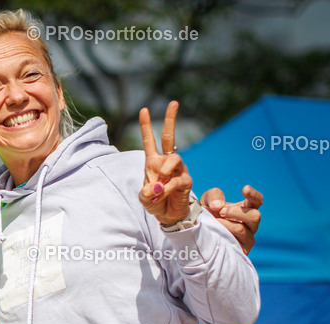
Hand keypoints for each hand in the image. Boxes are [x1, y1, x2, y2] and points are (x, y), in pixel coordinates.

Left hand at [139, 101, 192, 224]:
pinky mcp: (185, 181)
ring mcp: (178, 170)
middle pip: (170, 137)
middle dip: (171, 120)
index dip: (146, 126)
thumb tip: (155, 186)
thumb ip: (146, 192)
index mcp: (153, 162)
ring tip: (157, 184)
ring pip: (174, 159)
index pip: (150, 140)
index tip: (143, 110)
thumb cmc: (155, 202)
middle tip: (173, 103)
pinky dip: (166, 189)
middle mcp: (167, 162)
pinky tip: (161, 195)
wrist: (168, 216)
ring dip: (164, 171)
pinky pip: (176, 180)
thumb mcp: (144, 198)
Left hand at [201, 185, 262, 254]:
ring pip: (242, 228)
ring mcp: (247, 237)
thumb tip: (219, 205)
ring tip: (216, 221)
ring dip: (227, 223)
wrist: (197, 234)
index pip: (257, 201)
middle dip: (236, 212)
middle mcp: (250, 223)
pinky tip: (217, 231)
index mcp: (246, 209)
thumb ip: (214, 196)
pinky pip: (237, 240)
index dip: (253, 195)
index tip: (244, 189)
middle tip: (221, 211)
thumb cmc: (206, 215)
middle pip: (255, 216)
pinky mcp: (242, 249)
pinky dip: (225, 233)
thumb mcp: (207, 200)